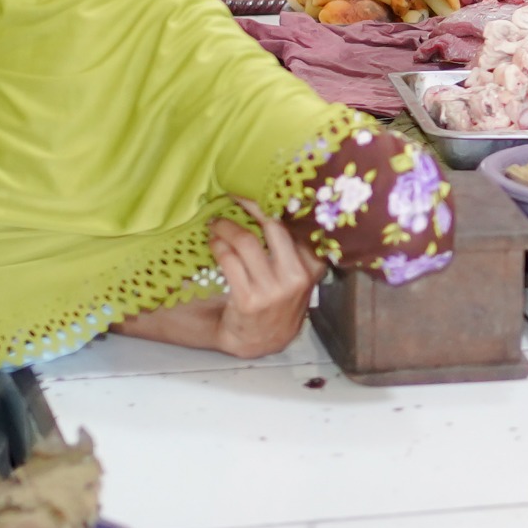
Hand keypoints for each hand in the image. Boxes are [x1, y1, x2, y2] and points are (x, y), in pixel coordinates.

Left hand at [208, 207, 325, 357]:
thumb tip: (277, 204)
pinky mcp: (249, 299)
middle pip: (272, 226)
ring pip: (246, 242)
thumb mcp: (299, 276)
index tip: (262, 186)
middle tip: (233, 196)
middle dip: (249, 205)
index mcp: (314, 265)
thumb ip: (296, 248)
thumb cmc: (279, 300)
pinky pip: (229, 261)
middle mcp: (297, 276)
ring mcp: (273, 289)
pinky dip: (218, 246)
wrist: (262, 341)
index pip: (298, 224)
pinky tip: (214, 241)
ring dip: (226, 227)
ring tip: (217, 223)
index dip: (278, 201)